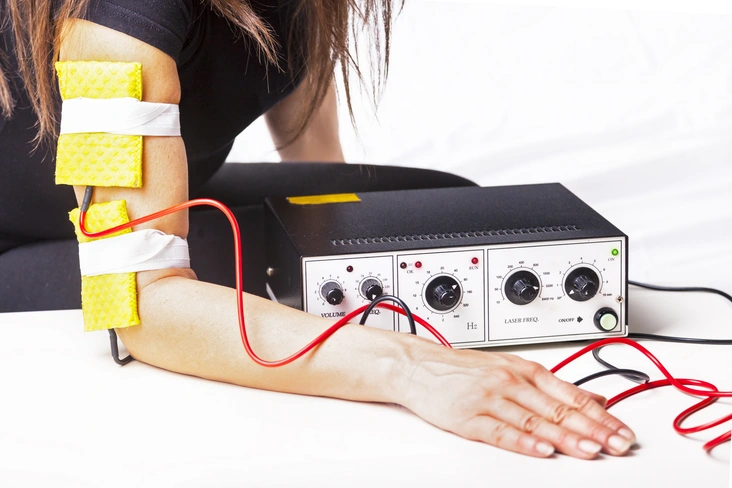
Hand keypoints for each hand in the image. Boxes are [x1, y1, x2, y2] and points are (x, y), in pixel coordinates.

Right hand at [398, 342, 635, 457]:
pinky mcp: (468, 417)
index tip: (623, 431)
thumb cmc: (465, 369)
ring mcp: (489, 400)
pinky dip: (523, 441)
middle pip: (558, 409)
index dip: (600, 415)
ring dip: (565, 437)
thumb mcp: (512, 368)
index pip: (571, 395)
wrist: (420, 365)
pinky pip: (500, 432)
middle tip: (618, 445)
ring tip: (591, 450)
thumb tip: (596, 398)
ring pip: (534, 420)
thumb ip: (554, 386)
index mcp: (525, 371)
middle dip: (593, 429)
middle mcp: (511, 383)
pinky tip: (541, 449)